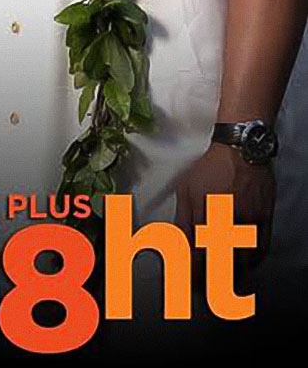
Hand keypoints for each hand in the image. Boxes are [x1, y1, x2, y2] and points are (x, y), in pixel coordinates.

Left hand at [175, 142, 274, 281]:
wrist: (240, 149)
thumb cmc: (210, 168)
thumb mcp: (187, 190)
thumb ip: (182, 219)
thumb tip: (175, 244)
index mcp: (205, 214)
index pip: (197, 255)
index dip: (192, 274)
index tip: (188, 284)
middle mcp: (228, 220)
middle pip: (220, 263)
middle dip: (211, 282)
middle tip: (205, 290)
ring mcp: (249, 220)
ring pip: (242, 261)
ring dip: (233, 276)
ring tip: (225, 285)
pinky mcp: (265, 218)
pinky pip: (261, 249)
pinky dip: (253, 262)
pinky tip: (245, 267)